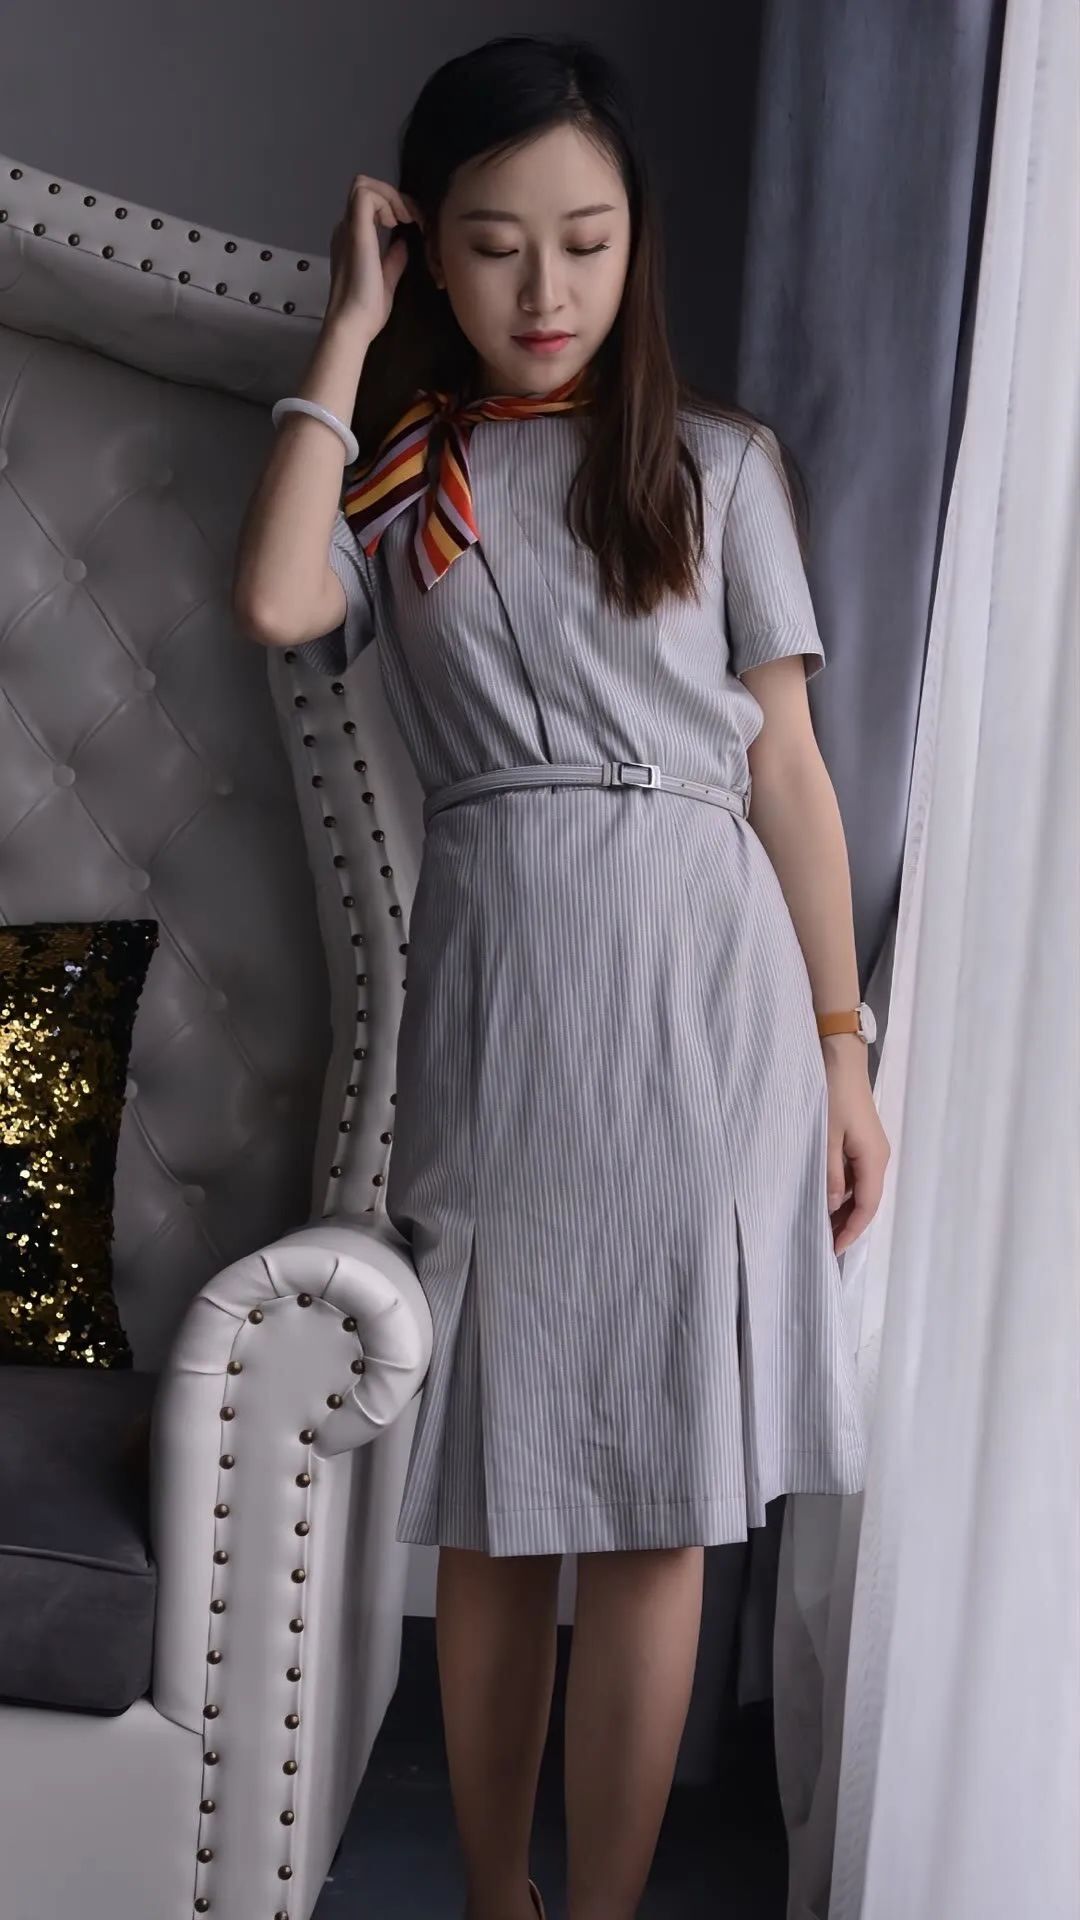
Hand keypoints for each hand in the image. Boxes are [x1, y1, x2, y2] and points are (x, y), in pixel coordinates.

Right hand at [326, 173, 418, 340]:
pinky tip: (399, 220)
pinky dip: (386, 200)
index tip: (412, 224)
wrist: (352, 323)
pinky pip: (365, 194)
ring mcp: (348, 227)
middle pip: (365, 189)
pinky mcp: (355, 230)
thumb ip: (394, 260)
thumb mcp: (387, 280)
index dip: (393, 206)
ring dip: (390, 196)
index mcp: (352, 240)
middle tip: (412, 218)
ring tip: (406, 218)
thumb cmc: (367, 310)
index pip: (370, 205)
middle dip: (393, 196)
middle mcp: (346, 228)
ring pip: (363, 185)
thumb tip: (402, 244)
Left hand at [822, 1038, 890, 1255]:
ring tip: (821, 1226)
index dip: (851, 1230)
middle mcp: (879, 1158)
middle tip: (822, 1243)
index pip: (867, 1206)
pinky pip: (856, 1175)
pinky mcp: (863, 1140)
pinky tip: (825, 1196)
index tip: (833, 1250)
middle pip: (867, 1200)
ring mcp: (872, 1148)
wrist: (840, 1058)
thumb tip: (833, 1206)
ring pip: (861, 1188)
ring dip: (844, 1208)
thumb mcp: (825, 1138)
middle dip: (847, 1224)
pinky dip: (843, 1190)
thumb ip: (829, 1175)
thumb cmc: (831, 1095)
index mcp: (874, 1159)